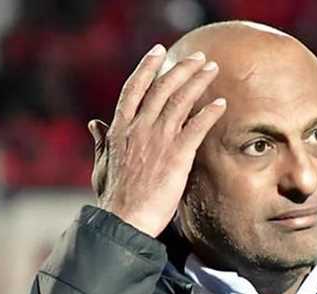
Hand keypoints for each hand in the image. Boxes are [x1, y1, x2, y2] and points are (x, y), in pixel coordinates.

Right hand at [88, 44, 226, 236]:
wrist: (124, 218)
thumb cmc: (114, 197)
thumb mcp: (102, 164)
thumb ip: (102, 142)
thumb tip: (95, 124)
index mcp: (120, 129)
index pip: (134, 88)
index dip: (147, 67)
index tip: (159, 52)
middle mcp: (138, 128)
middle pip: (162, 88)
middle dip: (181, 68)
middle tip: (198, 57)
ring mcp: (158, 140)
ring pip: (180, 101)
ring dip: (198, 81)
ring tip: (212, 69)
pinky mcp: (177, 156)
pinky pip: (196, 127)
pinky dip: (209, 112)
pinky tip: (221, 103)